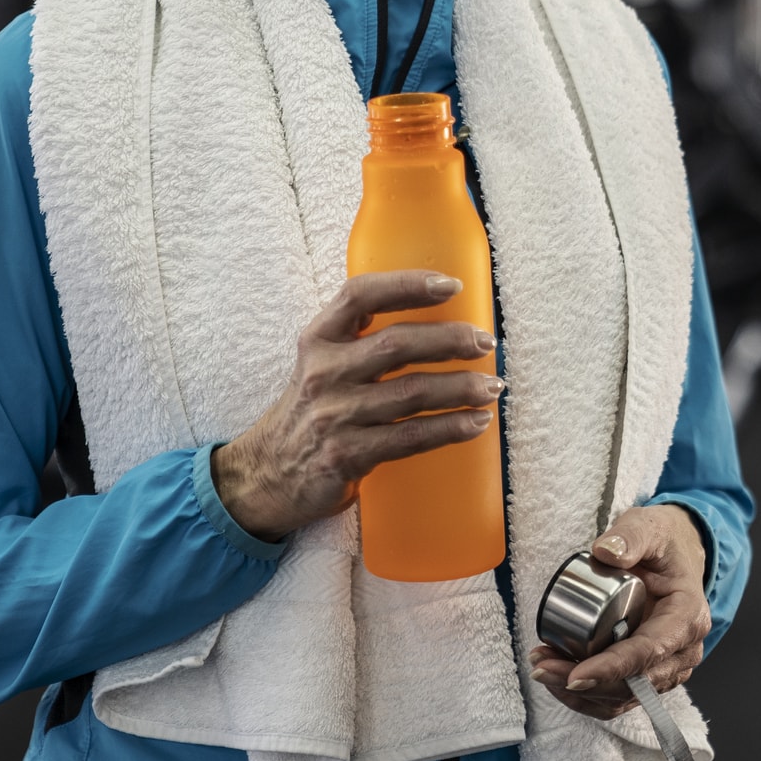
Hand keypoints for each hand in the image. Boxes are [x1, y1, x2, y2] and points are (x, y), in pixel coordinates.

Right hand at [211, 270, 500, 541]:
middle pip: (397, 345)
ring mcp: (334, 415)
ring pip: (411, 393)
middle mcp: (323, 372)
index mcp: (318, 339)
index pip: (360, 296)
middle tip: (485, 343)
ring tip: (493, 387)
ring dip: (461, 389)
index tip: (450, 285)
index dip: (406, 285)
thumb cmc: (311, 412)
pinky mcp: (347, 455)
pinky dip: (450, 428)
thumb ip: (361, 341)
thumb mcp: (322, 365)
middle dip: (450, 341)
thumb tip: (438, 322)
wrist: (267, 475)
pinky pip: (411, 437)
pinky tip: (476, 423)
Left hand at [527, 505, 709, 719]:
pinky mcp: (651, 674)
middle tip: (543, 667)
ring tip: (543, 667)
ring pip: (625, 696)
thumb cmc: (664, 544)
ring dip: (581, 693)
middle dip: (586, 683)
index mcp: (688, 616)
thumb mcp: (648, 527)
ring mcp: (669, 666)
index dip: (612, 668)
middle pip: (635, 683)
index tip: (575, 673)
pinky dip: (588, 696)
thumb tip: (606, 553)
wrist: (675, 556)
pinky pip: (620, 697)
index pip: (650, 652)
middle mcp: (684, 649)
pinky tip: (558, 678)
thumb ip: (630, 536)